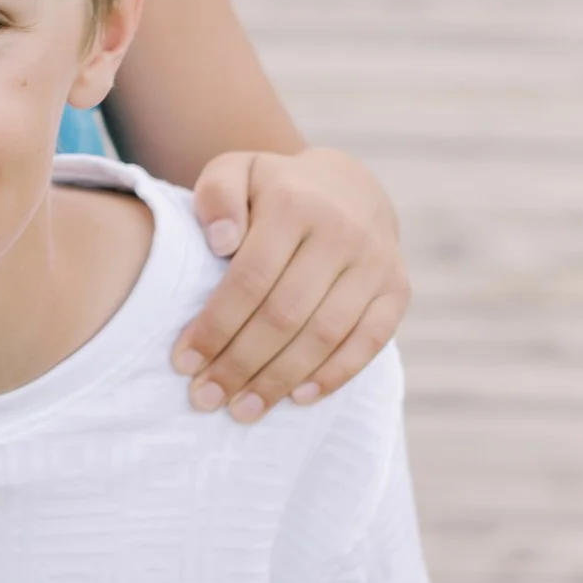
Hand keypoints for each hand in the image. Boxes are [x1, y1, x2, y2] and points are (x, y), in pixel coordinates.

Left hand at [173, 147, 408, 420]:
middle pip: (285, 313)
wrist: (348, 185)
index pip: (249, 278)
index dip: (215, 326)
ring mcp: (376, 262)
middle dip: (240, 363)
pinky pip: (372, 341)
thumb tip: (222, 242)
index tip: (183, 362)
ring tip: (242, 410)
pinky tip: (298, 398)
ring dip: (280, 379)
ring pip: (325, 334)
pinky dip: (336, 374)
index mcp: (295, 203)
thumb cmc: (274, 189)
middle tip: (205, 397)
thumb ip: (217, 196)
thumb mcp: (236, 172)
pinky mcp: (398, 288)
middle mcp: (342, 231)